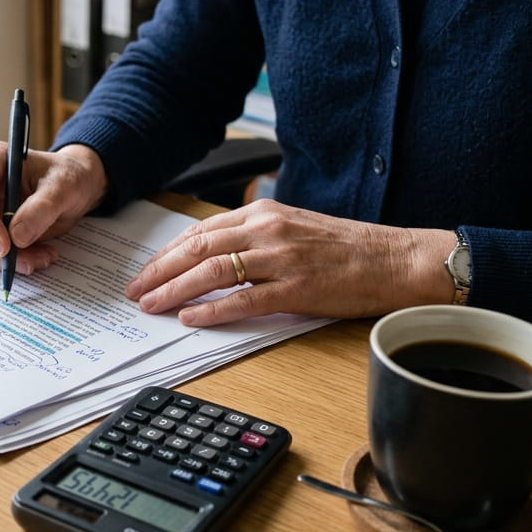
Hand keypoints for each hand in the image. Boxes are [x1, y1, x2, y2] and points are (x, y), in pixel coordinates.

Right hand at [0, 143, 108, 273]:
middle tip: (33, 260)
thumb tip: (17, 237)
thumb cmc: (66, 177)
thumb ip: (42, 208)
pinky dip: (11, 261)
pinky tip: (37, 255)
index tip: (5, 247)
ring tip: (43, 257)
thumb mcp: (64, 187)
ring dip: (7, 260)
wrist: (71, 187)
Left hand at [125, 199, 457, 325]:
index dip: (166, 254)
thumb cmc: (347, 248)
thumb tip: (210, 258)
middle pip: (197, 248)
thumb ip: (252, 238)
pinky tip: (190, 319)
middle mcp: (268, 229)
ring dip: (175, 290)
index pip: (200, 232)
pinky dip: (213, 309)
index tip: (145, 272)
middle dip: (159, 271)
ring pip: (213, 271)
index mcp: (263, 212)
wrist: (397, 259)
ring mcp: (282, 258)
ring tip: (152, 305)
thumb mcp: (292, 229)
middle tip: (134, 291)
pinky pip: (245, 299)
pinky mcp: (298, 287)